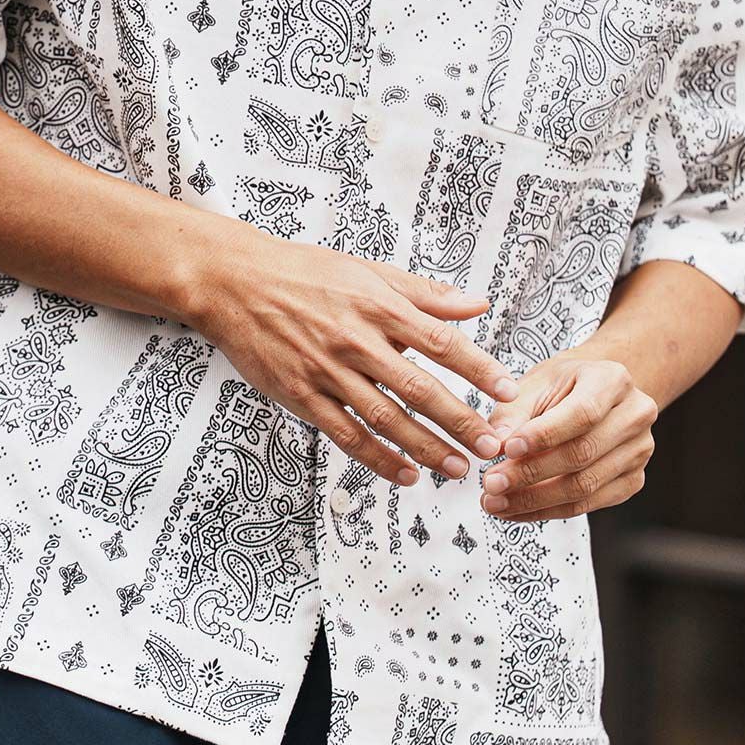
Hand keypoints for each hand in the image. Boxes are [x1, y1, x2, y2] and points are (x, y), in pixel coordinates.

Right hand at [185, 221, 519, 487]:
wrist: (237, 282)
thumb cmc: (305, 273)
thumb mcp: (368, 271)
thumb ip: (423, 293)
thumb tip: (476, 305)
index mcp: (377, 305)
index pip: (440, 340)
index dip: (477, 367)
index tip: (507, 391)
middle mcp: (356, 339)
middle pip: (418, 388)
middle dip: (460, 420)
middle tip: (493, 444)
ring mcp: (327, 370)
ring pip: (386, 417)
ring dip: (426, 447)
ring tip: (458, 467)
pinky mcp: (301, 394)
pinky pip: (346, 433)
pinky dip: (378, 457)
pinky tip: (406, 473)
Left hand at [478, 354, 657, 521]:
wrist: (593, 393)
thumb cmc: (561, 385)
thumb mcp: (534, 383)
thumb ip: (513, 412)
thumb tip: (495, 446)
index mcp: (613, 380)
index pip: (581, 414)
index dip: (543, 436)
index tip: (506, 450)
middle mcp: (635, 415)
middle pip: (582, 454)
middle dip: (530, 474)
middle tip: (491, 484)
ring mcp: (639, 451)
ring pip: (585, 486)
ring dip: (534, 500)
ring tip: (495, 502)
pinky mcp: (633, 481)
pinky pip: (589, 504)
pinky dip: (548, 511)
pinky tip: (517, 510)